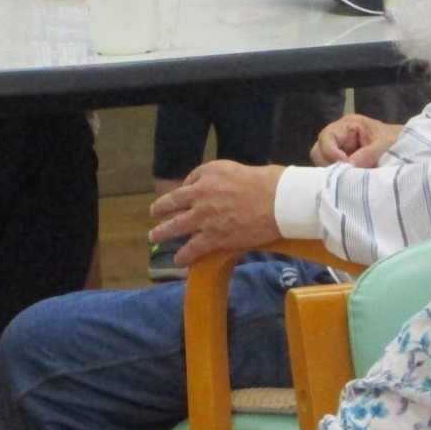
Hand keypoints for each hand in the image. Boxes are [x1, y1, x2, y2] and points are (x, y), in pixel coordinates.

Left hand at [146, 161, 286, 266]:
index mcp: (208, 175)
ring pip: (176, 226)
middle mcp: (201, 194)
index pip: (187, 183)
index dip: (181, 192)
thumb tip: (210, 186)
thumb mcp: (235, 169)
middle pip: (173, 203)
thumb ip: (218, 176)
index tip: (176, 198)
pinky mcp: (213, 237)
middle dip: (160, 209)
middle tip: (154, 214)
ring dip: (162, 233)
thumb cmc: (265, 182)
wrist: (276, 201)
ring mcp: (204, 217)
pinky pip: (193, 248)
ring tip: (154, 237)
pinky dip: (184, 255)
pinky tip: (178, 260)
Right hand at [310, 113, 402, 167]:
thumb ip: (367, 154)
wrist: (408, 149)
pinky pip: (333, 170)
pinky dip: (338, 176)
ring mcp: (340, 151)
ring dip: (333, 171)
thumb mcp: (384, 145)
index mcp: (348, 125)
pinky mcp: (344, 163)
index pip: (326, 136)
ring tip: (349, 176)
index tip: (345, 163)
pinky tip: (350, 179)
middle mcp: (340, 137)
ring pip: (323, 162)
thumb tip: (349, 165)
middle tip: (345, 172)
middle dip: (329, 163)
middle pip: (319, 150)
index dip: (330, 151)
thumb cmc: (396, 141)